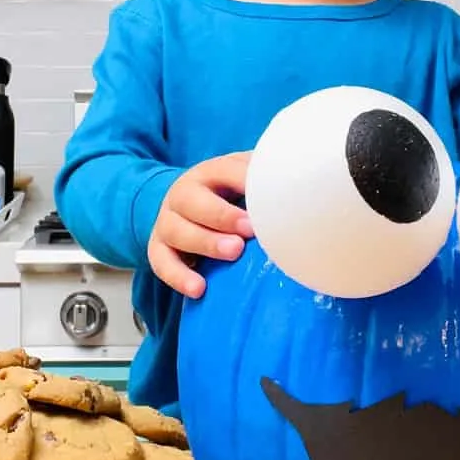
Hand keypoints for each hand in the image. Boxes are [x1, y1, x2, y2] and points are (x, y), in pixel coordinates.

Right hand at [148, 152, 254, 297]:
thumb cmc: (228, 196)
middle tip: (249, 230)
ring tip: (233, 253)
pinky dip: (178, 276)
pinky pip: (161, 262)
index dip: (243, 185)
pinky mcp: (158, 248)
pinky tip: (199, 288)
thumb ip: (266, 180)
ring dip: (205, 242)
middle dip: (221, 216)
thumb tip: (300, 188)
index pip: (224, 171)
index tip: (264, 203)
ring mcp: (168, 221)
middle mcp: (183, 194)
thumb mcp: (246, 180)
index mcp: (209, 172)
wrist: (190, 205)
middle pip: (192, 201)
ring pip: (177, 230)